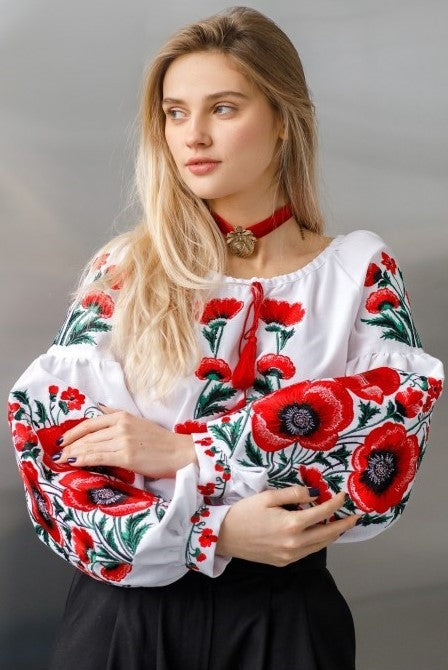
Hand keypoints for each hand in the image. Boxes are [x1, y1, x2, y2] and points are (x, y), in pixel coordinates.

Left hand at [52, 404, 196, 477]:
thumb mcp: (137, 422)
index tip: (62, 439)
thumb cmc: (159, 440)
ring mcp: (123, 440)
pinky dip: (83, 459)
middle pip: (88, 435)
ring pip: (91, 446)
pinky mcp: (127, 456)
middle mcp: (121, 425)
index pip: (90, 422)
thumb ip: (117, 418)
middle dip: (69, 444)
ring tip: (62, 459)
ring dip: (73, 453)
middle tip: (57, 453)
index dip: (73, 431)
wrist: (179, 452)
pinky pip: (99, 457)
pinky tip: (74, 462)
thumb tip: (97, 412)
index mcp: (122, 415)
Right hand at [216, 486, 361, 565]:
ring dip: (333, 535)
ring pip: (320, 546)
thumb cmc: (243, 513)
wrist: (224, 536)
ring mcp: (289, 555)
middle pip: (327, 534)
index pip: (322, 513)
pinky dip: (318, 543)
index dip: (335, 504)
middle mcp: (294, 543)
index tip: (343, 496)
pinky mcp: (283, 562)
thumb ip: (293, 494)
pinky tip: (319, 535)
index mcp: (291, 524)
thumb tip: (313, 494)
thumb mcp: (267, 497)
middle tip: (355, 517)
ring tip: (342, 526)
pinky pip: (307, 552)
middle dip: (343, 525)